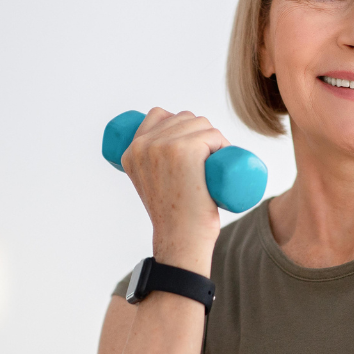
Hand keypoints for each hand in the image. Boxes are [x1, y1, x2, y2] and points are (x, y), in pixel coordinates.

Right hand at [120, 107, 231, 275]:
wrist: (181, 238)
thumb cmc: (172, 216)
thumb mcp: (150, 185)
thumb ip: (151, 169)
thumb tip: (164, 159)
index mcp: (130, 151)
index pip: (159, 115)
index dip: (180, 126)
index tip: (192, 147)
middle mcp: (143, 145)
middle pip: (184, 118)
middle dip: (201, 132)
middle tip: (208, 161)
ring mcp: (164, 146)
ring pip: (201, 124)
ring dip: (215, 139)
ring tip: (215, 164)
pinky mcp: (186, 149)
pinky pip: (213, 134)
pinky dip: (223, 143)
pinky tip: (221, 158)